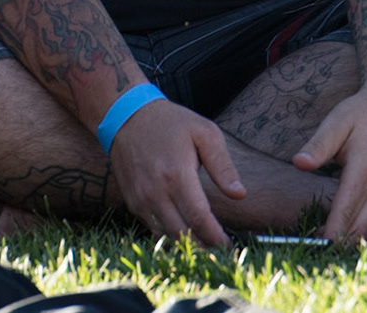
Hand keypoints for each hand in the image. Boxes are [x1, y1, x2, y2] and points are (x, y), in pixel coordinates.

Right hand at [105, 98, 244, 246]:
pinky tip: (184, 233)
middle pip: (182, 234)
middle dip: (203, 246)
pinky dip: (168, 236)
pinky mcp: (132, 202)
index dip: (215, 236)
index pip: (199, 218)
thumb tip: (240, 194)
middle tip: (219, 250)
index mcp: (177, 175)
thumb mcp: (204, 133)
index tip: (227, 244)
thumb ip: (223, 166)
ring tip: (205, 245)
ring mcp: (141, 199)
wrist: (126, 116)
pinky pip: (152, 228)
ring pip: (165, 236)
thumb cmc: (171, 123)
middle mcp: (155, 192)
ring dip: (186, 245)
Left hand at [291, 81, 366, 240]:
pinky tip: (345, 228)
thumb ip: (318, 146)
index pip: (344, 215)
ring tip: (326, 239)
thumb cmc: (363, 113)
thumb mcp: (337, 123)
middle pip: (358, 231)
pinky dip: (362, 231)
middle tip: (313, 243)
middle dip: (336, 242)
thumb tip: (298, 163)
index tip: (311, 244)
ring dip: (350, 239)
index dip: (328, 235)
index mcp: (364, 173)